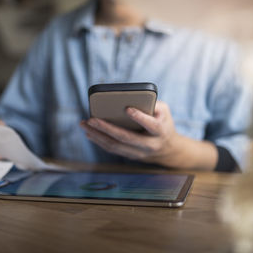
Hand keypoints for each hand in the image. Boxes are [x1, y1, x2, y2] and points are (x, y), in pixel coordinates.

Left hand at [80, 102, 217, 169]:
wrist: (168, 150)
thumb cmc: (163, 123)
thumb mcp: (164, 111)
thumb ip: (152, 103)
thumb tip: (131, 97)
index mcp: (160, 131)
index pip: (151, 125)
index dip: (140, 117)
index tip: (128, 109)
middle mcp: (149, 145)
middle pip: (126, 138)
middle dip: (107, 128)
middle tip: (92, 119)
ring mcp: (138, 153)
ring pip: (115, 146)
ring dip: (98, 135)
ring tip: (85, 124)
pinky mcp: (129, 156)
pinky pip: (112, 149)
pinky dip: (99, 141)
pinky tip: (89, 133)